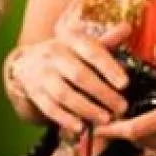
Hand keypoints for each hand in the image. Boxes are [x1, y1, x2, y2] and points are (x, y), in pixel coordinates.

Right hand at [6, 23, 132, 136]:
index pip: (91, 51)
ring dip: (86, 109)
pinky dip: (66, 119)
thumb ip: (106, 41)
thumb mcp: (82, 44)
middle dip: (102, 93)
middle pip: (79, 75)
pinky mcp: (35, 93)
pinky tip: (80, 127)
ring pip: (64, 94)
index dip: (108, 67)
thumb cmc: (66, 54)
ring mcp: (42, 74)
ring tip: (105, 119)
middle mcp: (54, 54)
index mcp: (70, 40)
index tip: (124, 83)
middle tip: (121, 107)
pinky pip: (50, 108)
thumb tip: (128, 28)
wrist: (27, 63)